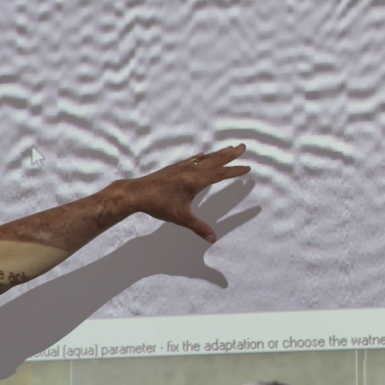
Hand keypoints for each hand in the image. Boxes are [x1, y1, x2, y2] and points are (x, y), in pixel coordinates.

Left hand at [121, 145, 250, 242]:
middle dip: (230, 154)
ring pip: (204, 158)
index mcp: (195, 181)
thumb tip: (213, 238)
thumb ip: (199, 227)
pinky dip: (202, 157)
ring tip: (229, 148)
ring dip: (218, 153)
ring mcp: (181, 167)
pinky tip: (202, 155)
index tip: (247, 167)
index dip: (235, 171)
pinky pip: (192, 159)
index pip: (220, 174)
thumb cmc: (158, 205)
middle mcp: (190, 170)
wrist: (137, 193)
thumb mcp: (181, 218)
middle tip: (243, 146)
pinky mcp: (174, 168)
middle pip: (215, 160)